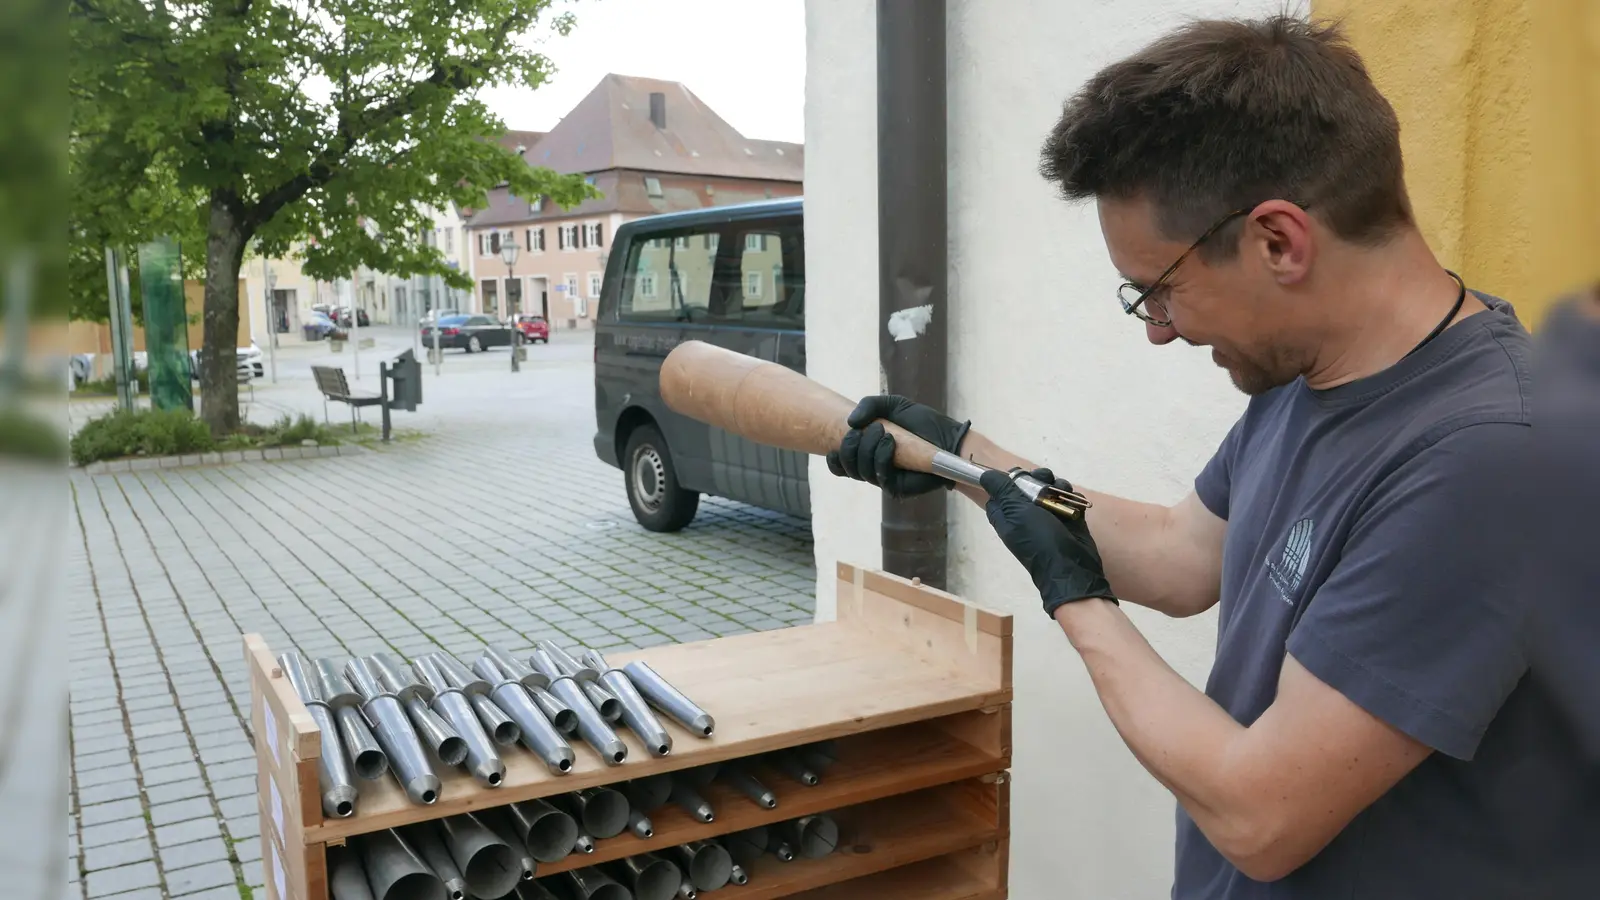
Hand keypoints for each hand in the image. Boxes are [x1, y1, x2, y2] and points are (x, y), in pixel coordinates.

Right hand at [825, 395, 971, 497]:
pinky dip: (881, 457)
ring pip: (860, 471)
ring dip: (869, 448)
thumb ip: (869, 405)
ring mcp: (883, 479)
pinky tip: (891, 443)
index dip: (834, 458)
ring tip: (887, 433)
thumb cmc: (921, 423)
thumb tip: (850, 422)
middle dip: (852, 445)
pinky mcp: (897, 488)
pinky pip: (879, 477)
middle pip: (846, 465)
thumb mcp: (893, 405)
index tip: (840, 441)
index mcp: (865, 453)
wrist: (949, 438)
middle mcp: (871, 468)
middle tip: (874, 427)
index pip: (839, 464)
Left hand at [980, 467, 1117, 616]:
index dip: (1009, 480)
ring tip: (1061, 492)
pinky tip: (1073, 503)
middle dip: (1039, 478)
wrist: (1071, 567)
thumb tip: (985, 475)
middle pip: (1029, 486)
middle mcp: (1026, 515)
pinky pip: (1069, 499)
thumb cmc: (1038, 540)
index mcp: (1008, 515)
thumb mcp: (1015, 512)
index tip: (1018, 474)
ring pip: (1051, 490)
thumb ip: (1001, 491)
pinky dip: (1072, 498)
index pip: (1001, 492)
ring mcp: (1049, 516)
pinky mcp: (1068, 519)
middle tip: (1045, 481)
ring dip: (1058, 486)